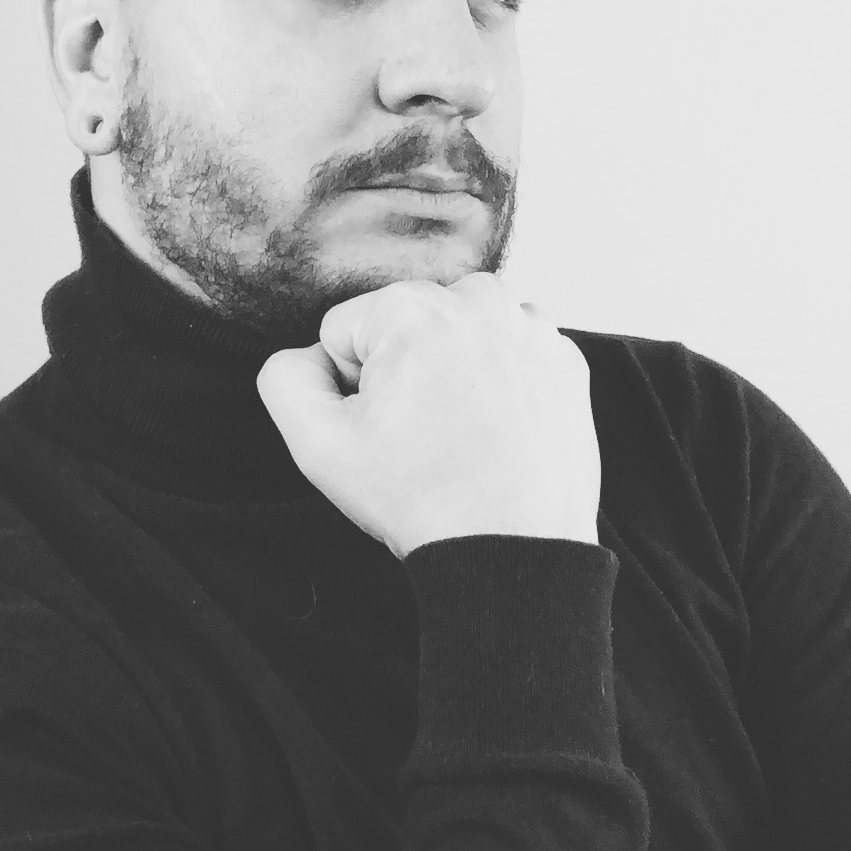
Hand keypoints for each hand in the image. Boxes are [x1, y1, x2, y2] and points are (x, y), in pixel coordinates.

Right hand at [256, 274, 599, 559]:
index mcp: (413, 308)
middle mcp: (480, 299)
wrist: (514, 550)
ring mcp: (531, 328)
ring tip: (463, 434)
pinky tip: (498, 430)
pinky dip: (500, 383)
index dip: (350, 387)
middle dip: (404, 371)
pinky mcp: (565, 359)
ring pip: (458, 334)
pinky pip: (507, 354)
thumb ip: (285, 379)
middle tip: (424, 436)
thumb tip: (309, 355)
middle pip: (405, 324)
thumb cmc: (421, 499)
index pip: (344, 331)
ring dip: (452, 371)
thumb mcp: (318, 446)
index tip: (385, 429)